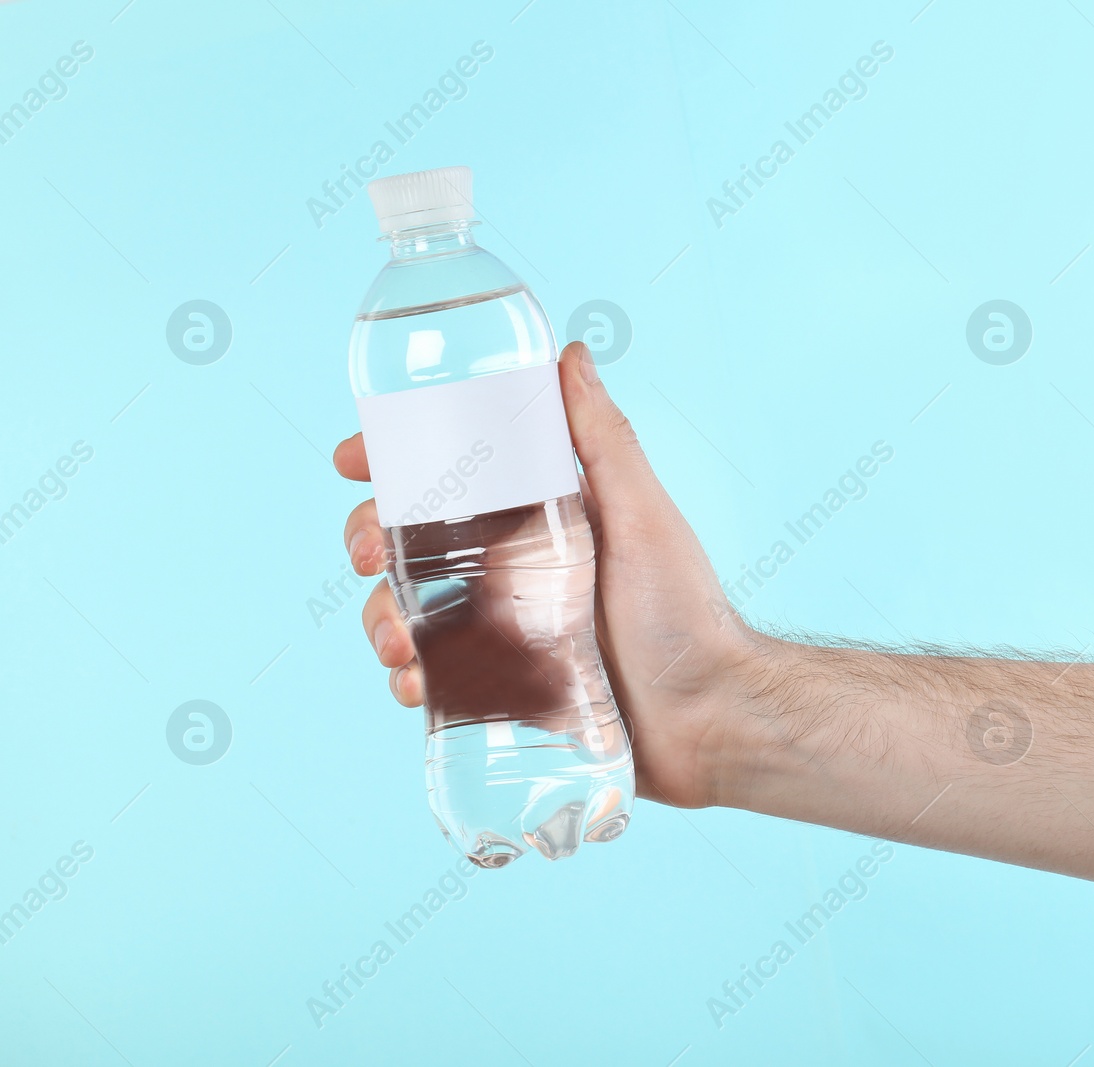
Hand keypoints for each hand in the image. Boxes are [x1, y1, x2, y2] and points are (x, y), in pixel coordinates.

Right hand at [334, 341, 771, 808]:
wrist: (709, 719)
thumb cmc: (686, 613)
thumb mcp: (641, 515)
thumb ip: (604, 441)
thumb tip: (570, 353)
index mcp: (540, 518)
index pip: (454, 477)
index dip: (395, 462)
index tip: (355, 459)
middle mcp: (515, 569)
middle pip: (411, 542)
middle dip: (368, 541)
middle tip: (366, 555)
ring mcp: (502, 631)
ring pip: (410, 611)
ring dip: (381, 616)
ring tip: (397, 640)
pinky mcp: (500, 691)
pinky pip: (432, 676)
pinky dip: (407, 676)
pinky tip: (413, 683)